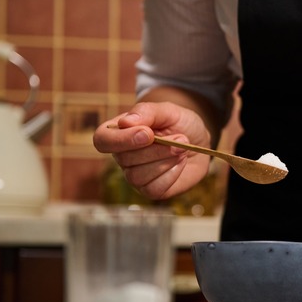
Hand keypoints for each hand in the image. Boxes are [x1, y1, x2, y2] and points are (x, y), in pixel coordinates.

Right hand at [93, 101, 212, 198]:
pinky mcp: (151, 190)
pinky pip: (153, 189)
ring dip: (165, 161)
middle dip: (157, 149)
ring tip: (182, 148)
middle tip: (181, 138)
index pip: (102, 140)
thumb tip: (125, 121)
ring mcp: (135, 176)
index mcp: (118, 132)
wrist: (199, 141)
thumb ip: (147, 111)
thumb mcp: (167, 110)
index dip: (122, 140)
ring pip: (138, 176)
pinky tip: (180, 162)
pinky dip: (172, 174)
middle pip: (125, 159)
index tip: (148, 134)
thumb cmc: (179, 124)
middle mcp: (122, 156)